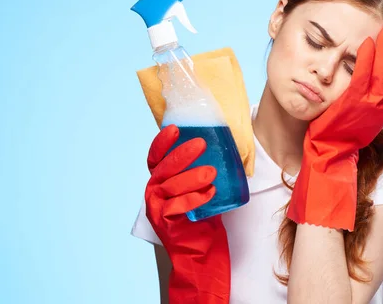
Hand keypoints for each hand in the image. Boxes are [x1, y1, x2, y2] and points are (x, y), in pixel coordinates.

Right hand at [145, 124, 230, 303]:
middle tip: (201, 144)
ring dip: (191, 177)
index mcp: (161, 181)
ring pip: (170, 187)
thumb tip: (228, 147)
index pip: (156, 158)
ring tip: (211, 172)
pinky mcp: (165, 225)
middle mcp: (154, 193)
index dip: (162, 142)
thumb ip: (203, 170)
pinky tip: (209, 193)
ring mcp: (157, 209)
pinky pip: (176, 208)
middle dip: (181, 154)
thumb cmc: (205, 218)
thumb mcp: (202, 189)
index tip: (176, 129)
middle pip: (163, 169)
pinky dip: (193, 199)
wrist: (202, 254)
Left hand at [287, 23, 382, 230]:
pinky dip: (366, 60)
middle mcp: (380, 107)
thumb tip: (371, 73)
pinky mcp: (351, 105)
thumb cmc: (339, 130)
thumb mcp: (360, 112)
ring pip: (382, 73)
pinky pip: (361, 78)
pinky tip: (366, 43)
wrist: (328, 153)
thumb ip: (369, 95)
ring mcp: (367, 106)